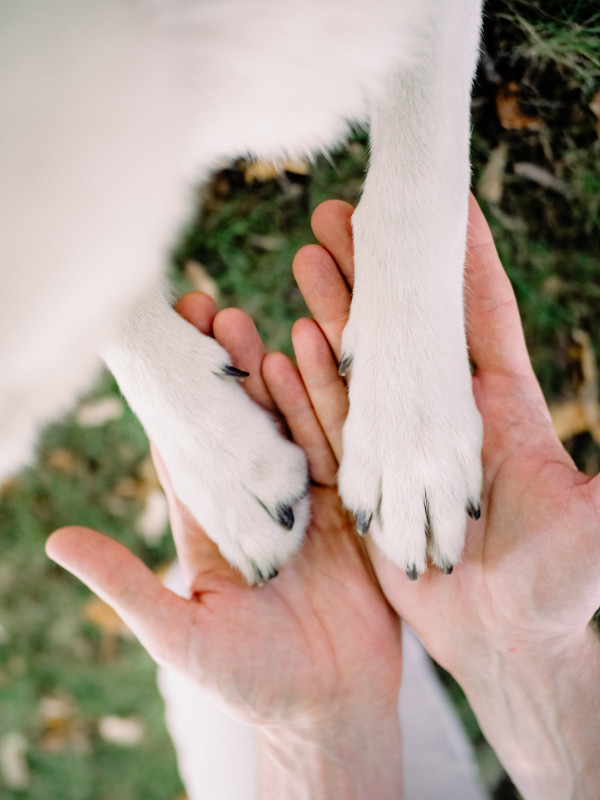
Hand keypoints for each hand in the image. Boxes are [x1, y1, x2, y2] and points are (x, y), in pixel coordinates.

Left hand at [46, 294, 402, 797]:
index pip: (190, 445)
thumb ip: (126, 583)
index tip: (167, 344)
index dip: (177, 395)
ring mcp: (308, 502)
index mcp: (212, 523)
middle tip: (212, 312)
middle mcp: (258, 503)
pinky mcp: (353, 507)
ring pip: (290, 423)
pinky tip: (314, 357)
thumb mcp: (181, 633)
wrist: (330, 711)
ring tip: (259, 324)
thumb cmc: (250, 681)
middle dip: (225, 367)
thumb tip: (56, 541)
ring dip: (275, 372)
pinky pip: (340, 446)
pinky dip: (327, 402)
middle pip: (240, 421)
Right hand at [290, 196, 599, 798]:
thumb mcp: (597, 518)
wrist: (505, 637)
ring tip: (307, 256)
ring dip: (336, 309)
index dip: (465, 257)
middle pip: (408, 322)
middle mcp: (447, 412)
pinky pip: (336, 420)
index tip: (444, 201)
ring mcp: (404, 441)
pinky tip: (291, 338)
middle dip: (379, 265)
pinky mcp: (370, 477)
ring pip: (363, 361)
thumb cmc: (562, 582)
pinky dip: (315, 379)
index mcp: (501, 405)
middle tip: (343, 212)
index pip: (481, 312)